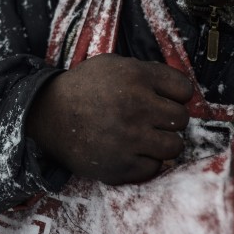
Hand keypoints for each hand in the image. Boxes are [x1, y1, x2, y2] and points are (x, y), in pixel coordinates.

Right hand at [26, 54, 192, 184]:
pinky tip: (131, 150)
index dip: (176, 94)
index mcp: (136, 77)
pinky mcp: (121, 165)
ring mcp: (129, 139)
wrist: (48, 115)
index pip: (184, 89)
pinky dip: (145, 161)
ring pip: (174, 146)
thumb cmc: (83, 88)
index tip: (166, 98)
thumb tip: (181, 90)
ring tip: (145, 137)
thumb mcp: (112, 65)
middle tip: (153, 119)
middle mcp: (136, 107)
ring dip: (163, 142)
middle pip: (182, 119)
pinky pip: (154, 168)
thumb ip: (147, 73)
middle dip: (169, 118)